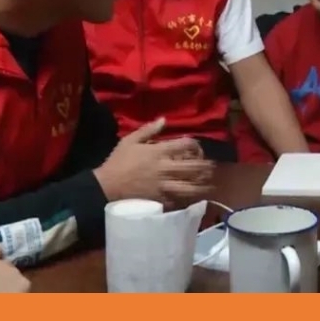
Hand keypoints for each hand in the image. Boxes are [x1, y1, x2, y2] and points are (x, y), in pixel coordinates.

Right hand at [95, 118, 214, 202]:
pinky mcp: (161, 200)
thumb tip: (164, 119)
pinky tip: (195, 198)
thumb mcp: (130, 140)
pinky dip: (190, 199)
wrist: (107, 186)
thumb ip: (148, 129)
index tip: (198, 148)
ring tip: (210, 185)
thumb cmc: (118, 162)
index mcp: (159, 152)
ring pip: (191, 187)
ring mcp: (164, 186)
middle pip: (193, 167)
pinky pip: (180, 200)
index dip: (196, 145)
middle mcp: (165, 169)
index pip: (185, 145)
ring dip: (203, 185)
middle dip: (206, 167)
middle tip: (212, 168)